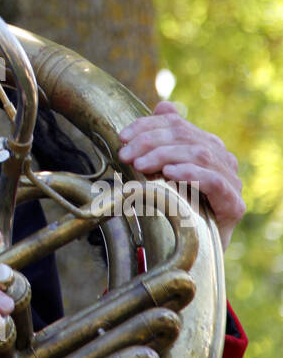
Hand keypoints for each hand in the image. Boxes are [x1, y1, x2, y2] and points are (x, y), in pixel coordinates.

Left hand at [117, 100, 244, 251]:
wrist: (195, 252)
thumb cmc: (177, 208)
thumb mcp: (163, 171)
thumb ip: (164, 140)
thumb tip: (164, 105)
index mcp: (206, 145)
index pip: (177, 124)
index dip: (148, 125)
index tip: (123, 136)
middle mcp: (222, 159)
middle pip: (186, 136)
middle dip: (151, 141)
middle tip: (126, 154)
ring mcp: (231, 181)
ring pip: (199, 154)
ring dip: (165, 156)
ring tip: (141, 164)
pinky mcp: (233, 204)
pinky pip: (215, 182)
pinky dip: (191, 174)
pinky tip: (170, 174)